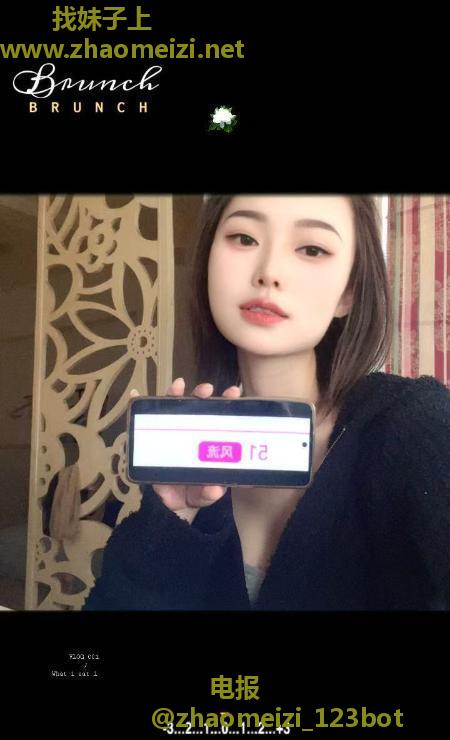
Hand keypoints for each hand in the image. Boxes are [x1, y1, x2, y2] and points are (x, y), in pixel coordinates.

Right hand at [130, 377, 240, 522]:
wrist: (173, 505)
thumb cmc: (194, 491)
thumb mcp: (204, 494)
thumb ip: (210, 493)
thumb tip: (214, 490)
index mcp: (208, 440)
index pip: (218, 416)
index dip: (226, 401)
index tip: (233, 392)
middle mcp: (191, 431)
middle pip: (196, 405)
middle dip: (202, 393)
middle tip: (207, 389)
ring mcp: (170, 432)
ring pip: (171, 407)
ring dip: (174, 392)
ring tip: (177, 385)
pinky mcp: (150, 440)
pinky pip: (142, 419)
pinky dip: (137, 404)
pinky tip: (135, 395)